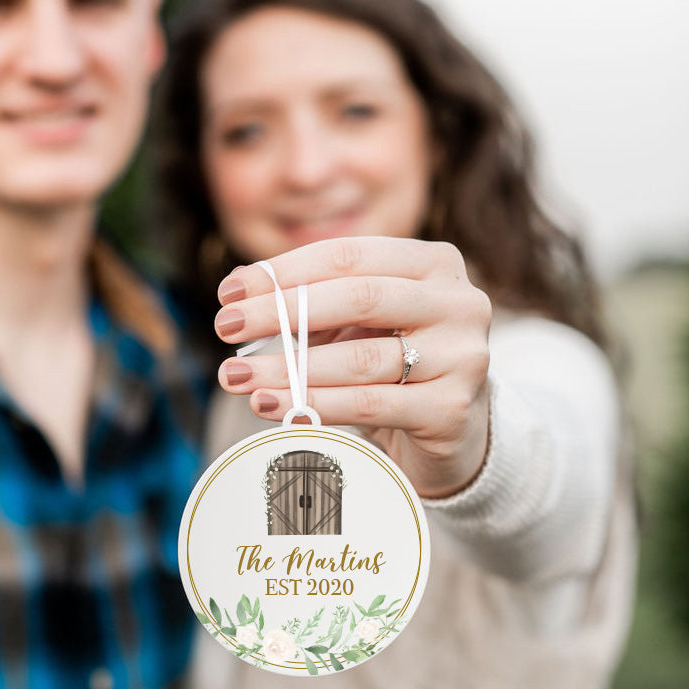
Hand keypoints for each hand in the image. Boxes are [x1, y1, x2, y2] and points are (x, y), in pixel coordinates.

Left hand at [213, 237, 491, 498]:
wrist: (454, 432)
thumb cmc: (395, 366)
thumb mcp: (358, 323)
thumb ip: (311, 300)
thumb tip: (239, 286)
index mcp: (434, 264)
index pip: (348, 255)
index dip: (283, 271)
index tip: (229, 293)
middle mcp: (459, 302)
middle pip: (358, 297)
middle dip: (281, 312)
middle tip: (225, 327)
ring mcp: (463, 357)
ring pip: (360, 357)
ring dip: (287, 368)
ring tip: (237, 376)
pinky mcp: (451, 409)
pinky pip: (370, 404)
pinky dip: (314, 404)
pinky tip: (270, 405)